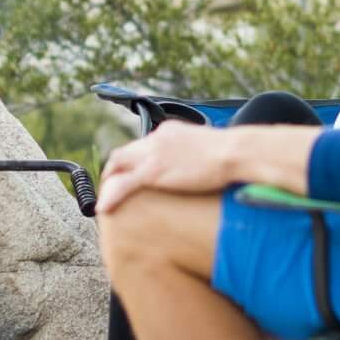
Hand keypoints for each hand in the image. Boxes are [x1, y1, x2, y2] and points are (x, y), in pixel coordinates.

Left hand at [96, 122, 235, 214]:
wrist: (234, 152)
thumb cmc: (231, 153)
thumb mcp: (206, 147)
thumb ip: (193, 153)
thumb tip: (196, 165)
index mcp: (168, 131)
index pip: (142, 145)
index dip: (133, 162)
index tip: (131, 175)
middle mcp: (156, 139)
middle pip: (124, 153)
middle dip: (114, 171)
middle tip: (112, 189)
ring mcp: (153, 154)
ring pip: (117, 165)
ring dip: (108, 182)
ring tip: (105, 200)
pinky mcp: (154, 172)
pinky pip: (124, 185)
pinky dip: (111, 196)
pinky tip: (105, 208)